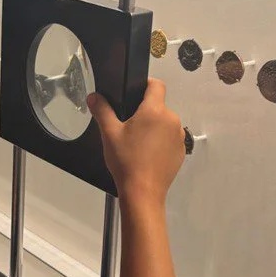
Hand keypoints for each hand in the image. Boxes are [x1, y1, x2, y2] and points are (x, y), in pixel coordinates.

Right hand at [87, 80, 184, 203]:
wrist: (142, 192)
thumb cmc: (126, 161)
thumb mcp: (109, 133)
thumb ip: (102, 110)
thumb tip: (94, 97)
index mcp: (155, 111)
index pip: (157, 85)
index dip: (146, 84)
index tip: (136, 92)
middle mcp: (172, 120)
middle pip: (159, 106)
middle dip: (145, 112)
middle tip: (128, 126)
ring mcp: (179, 137)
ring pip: (165, 123)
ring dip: (154, 127)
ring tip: (138, 143)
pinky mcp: (181, 152)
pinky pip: (170, 139)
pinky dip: (161, 142)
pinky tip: (147, 154)